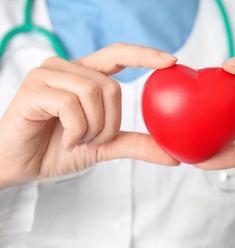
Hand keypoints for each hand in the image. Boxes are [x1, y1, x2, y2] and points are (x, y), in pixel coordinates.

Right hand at [0, 43, 178, 187]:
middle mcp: (67, 68)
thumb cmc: (58, 149)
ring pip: (93, 93)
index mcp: (85, 75)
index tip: (171, 61)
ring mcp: (48, 74)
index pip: (119, 54)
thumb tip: (173, 156)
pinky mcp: (33, 88)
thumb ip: (135, 144)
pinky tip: (65, 141)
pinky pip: (70, 105)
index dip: (145, 55)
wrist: (20, 165)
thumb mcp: (104, 146)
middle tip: (93, 140)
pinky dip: (75, 132)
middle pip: (111, 86)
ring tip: (77, 140)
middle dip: (109, 123)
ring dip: (92, 128)